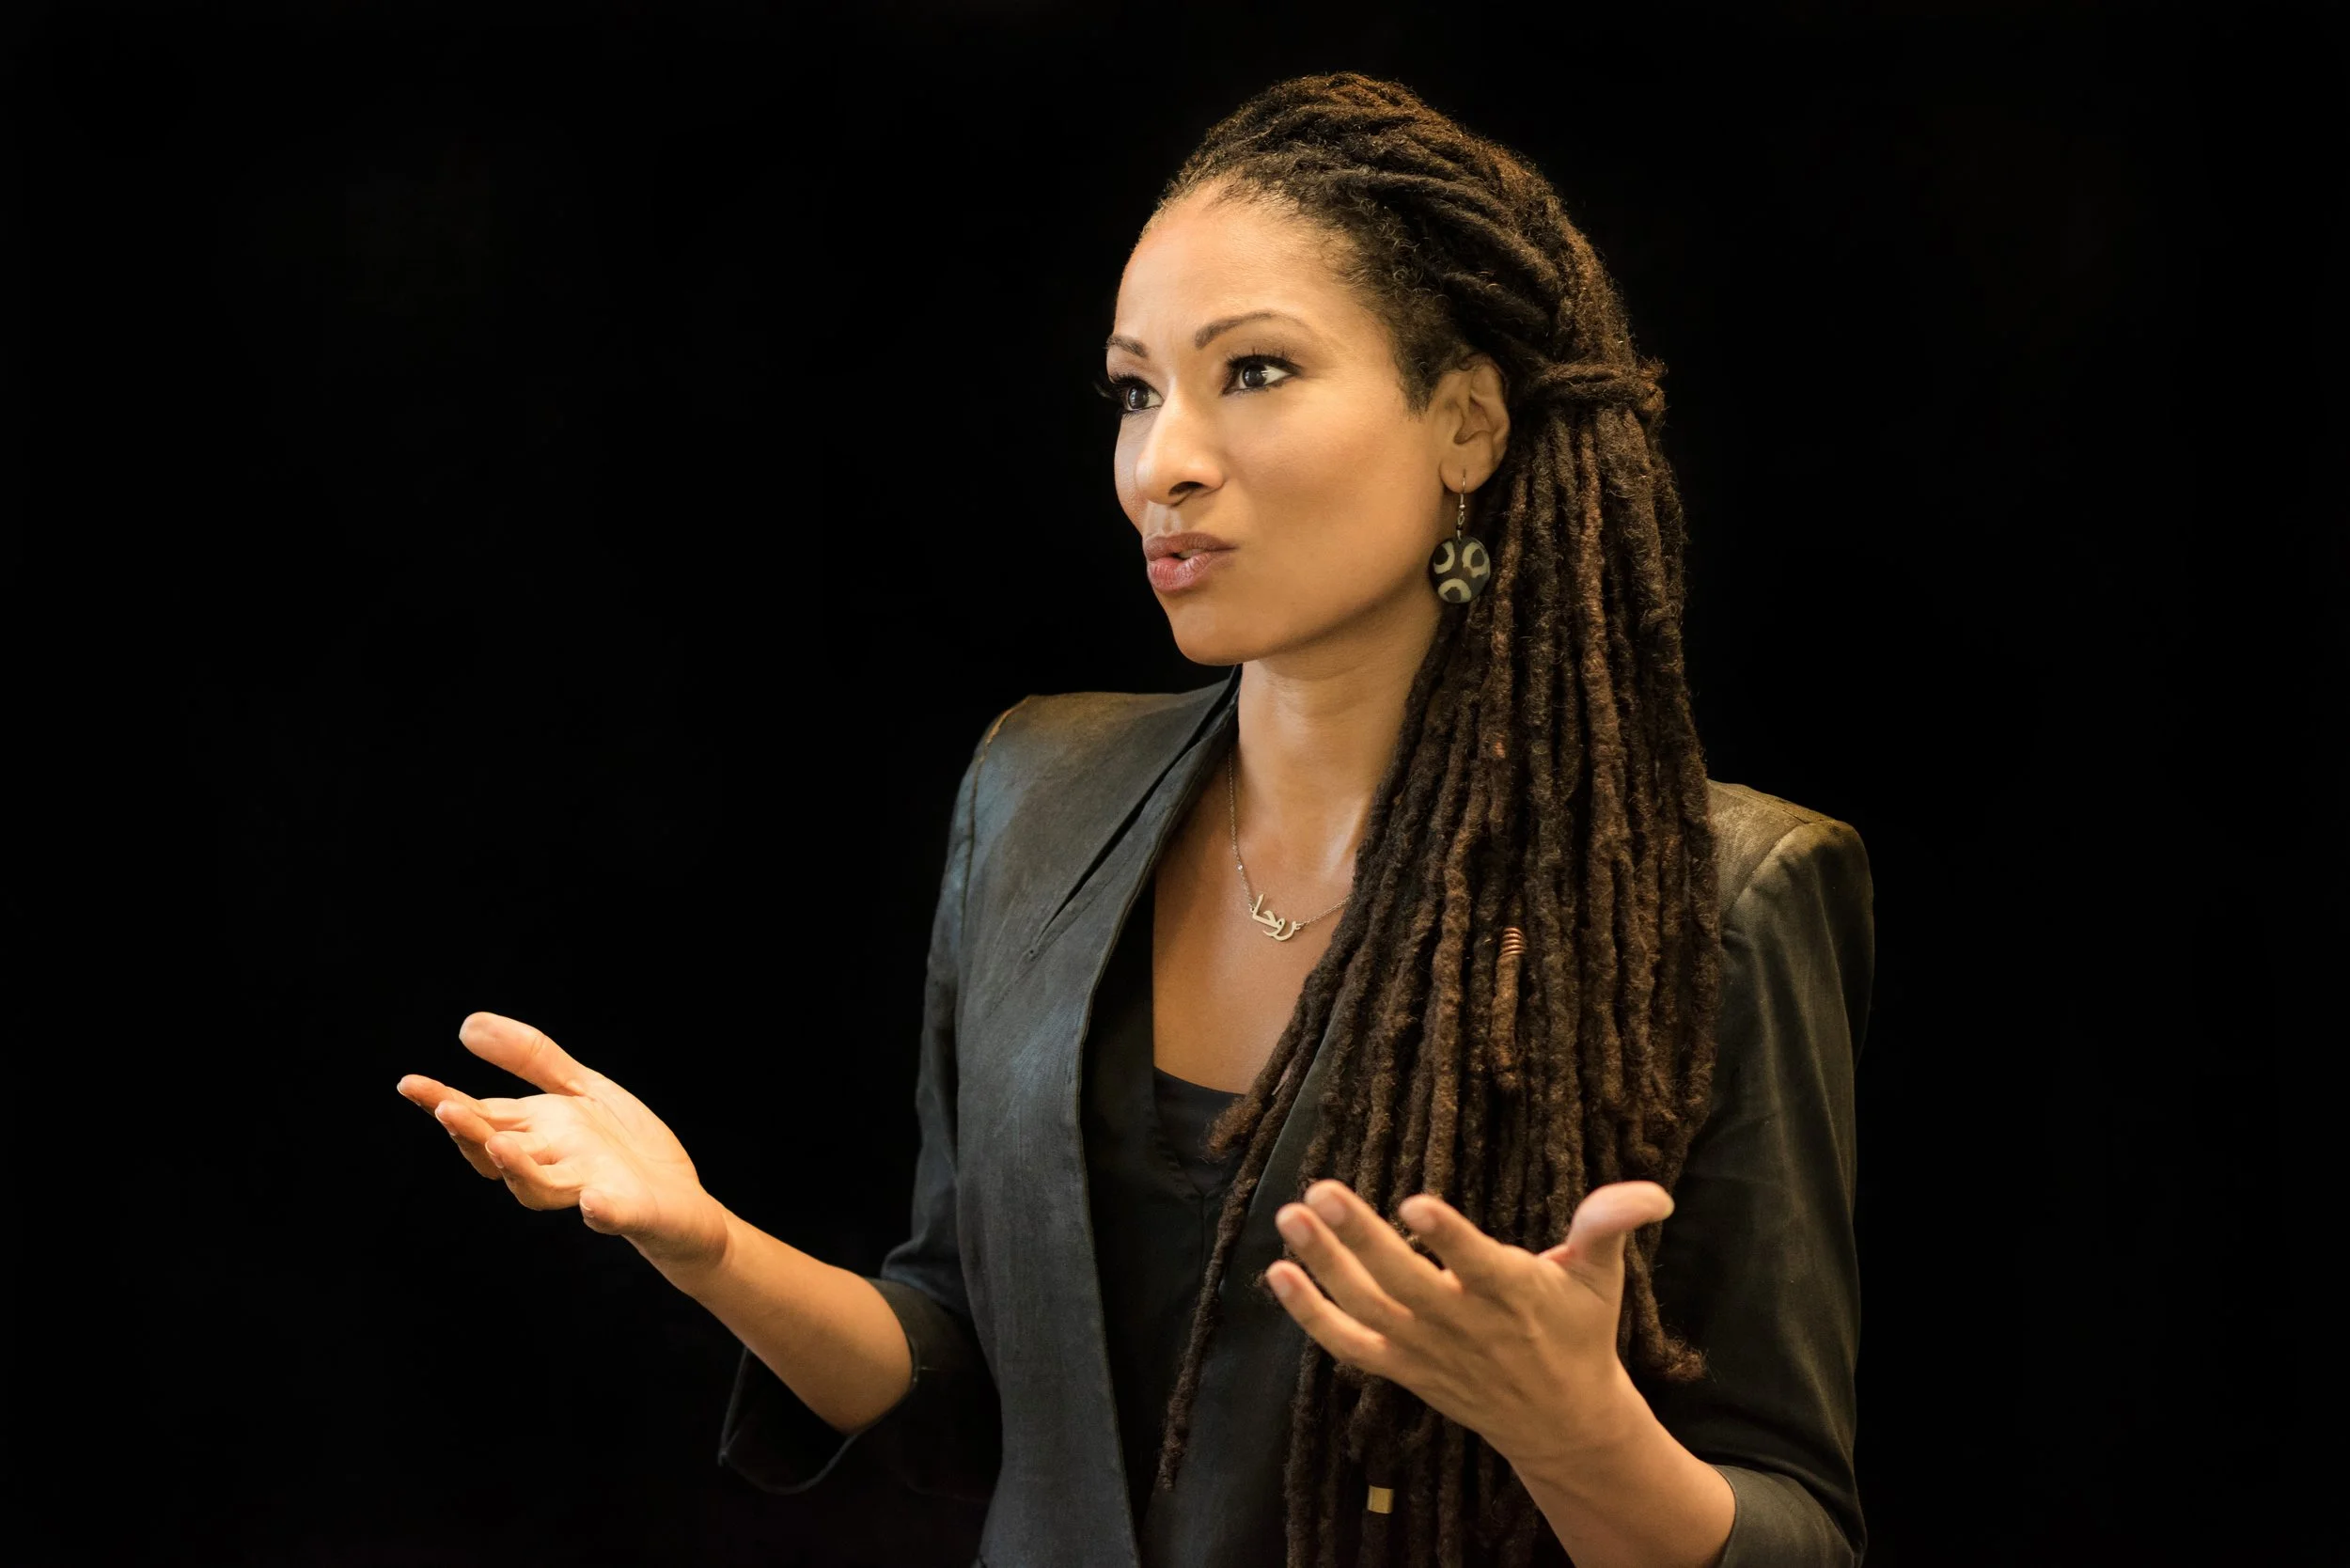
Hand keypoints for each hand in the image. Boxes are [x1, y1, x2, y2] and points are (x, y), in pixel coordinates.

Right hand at [396, 1012, 730, 1276]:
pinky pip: (611, 1213)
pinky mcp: (628, 1210)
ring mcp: (586, 1188)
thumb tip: (467, 1023)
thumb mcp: (580, 1090)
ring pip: (539, 1187)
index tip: (409, 1084)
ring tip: (501, 1144)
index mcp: (537, 1132)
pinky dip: (601, 1210)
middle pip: (499, 1153)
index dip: (445, 1102)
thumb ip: (530, 1060)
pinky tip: (593, 1203)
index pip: (482, 1116)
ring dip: (518, 1169)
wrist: (683, 1202)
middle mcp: (551, 1163)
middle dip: (472, 1134)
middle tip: (447, 1110)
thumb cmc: (622, 1146)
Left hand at [1266, 1177, 1674, 1468]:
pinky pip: (1349, 1346)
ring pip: (1368, 1310)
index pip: (1477, 1266)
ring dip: (1324, 1266)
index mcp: (1514, 1294)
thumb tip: (1655, 1191)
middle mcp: (1464, 1324)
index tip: (1414, 1203)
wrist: (1562, 1424)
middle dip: (1361, 1239)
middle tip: (1322, 1191)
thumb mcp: (1601, 1277)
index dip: (1446, 1236)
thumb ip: (1610, 1225)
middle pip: (1405, 1284)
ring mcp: (1427, 1350)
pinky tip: (1277, 1274)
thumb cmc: (1578, 1333)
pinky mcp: (1404, 1367)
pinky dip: (1311, 1315)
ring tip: (1291, 1217)